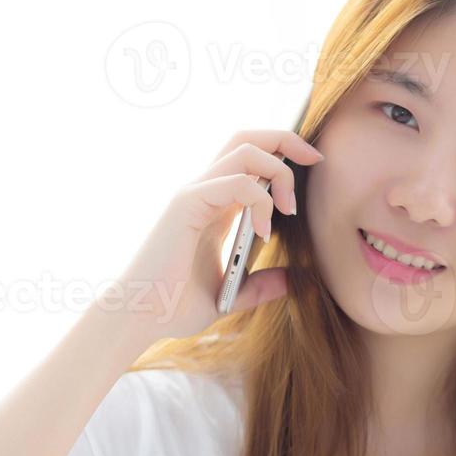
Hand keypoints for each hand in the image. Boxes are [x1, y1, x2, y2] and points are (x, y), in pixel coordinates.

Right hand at [101, 130, 322, 342]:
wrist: (139, 318)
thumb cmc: (174, 306)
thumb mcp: (230, 295)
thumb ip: (259, 286)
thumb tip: (291, 279)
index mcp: (215, 205)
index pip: (250, 156)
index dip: (284, 151)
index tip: (312, 167)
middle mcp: (204, 191)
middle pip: (248, 137)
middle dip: (288, 139)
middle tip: (315, 161)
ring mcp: (194, 193)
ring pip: (246, 150)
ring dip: (279, 171)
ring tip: (289, 209)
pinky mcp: (187, 204)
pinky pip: (236, 182)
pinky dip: (260, 201)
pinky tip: (263, 231)